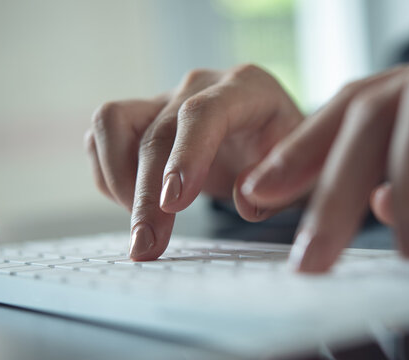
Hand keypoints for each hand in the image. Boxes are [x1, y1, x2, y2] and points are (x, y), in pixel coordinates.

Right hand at [85, 64, 302, 259]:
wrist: (272, 136)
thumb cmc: (290, 153)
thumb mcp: (305, 170)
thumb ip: (282, 185)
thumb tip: (245, 200)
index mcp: (248, 89)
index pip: (205, 113)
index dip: (186, 156)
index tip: (174, 202)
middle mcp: (200, 86)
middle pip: (157, 133)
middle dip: (147, 196)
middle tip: (148, 246)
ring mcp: (166, 99)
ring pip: (112, 123)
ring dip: (118, 180)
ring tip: (142, 225)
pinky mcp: (142, 116)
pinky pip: (102, 138)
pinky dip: (109, 175)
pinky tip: (136, 205)